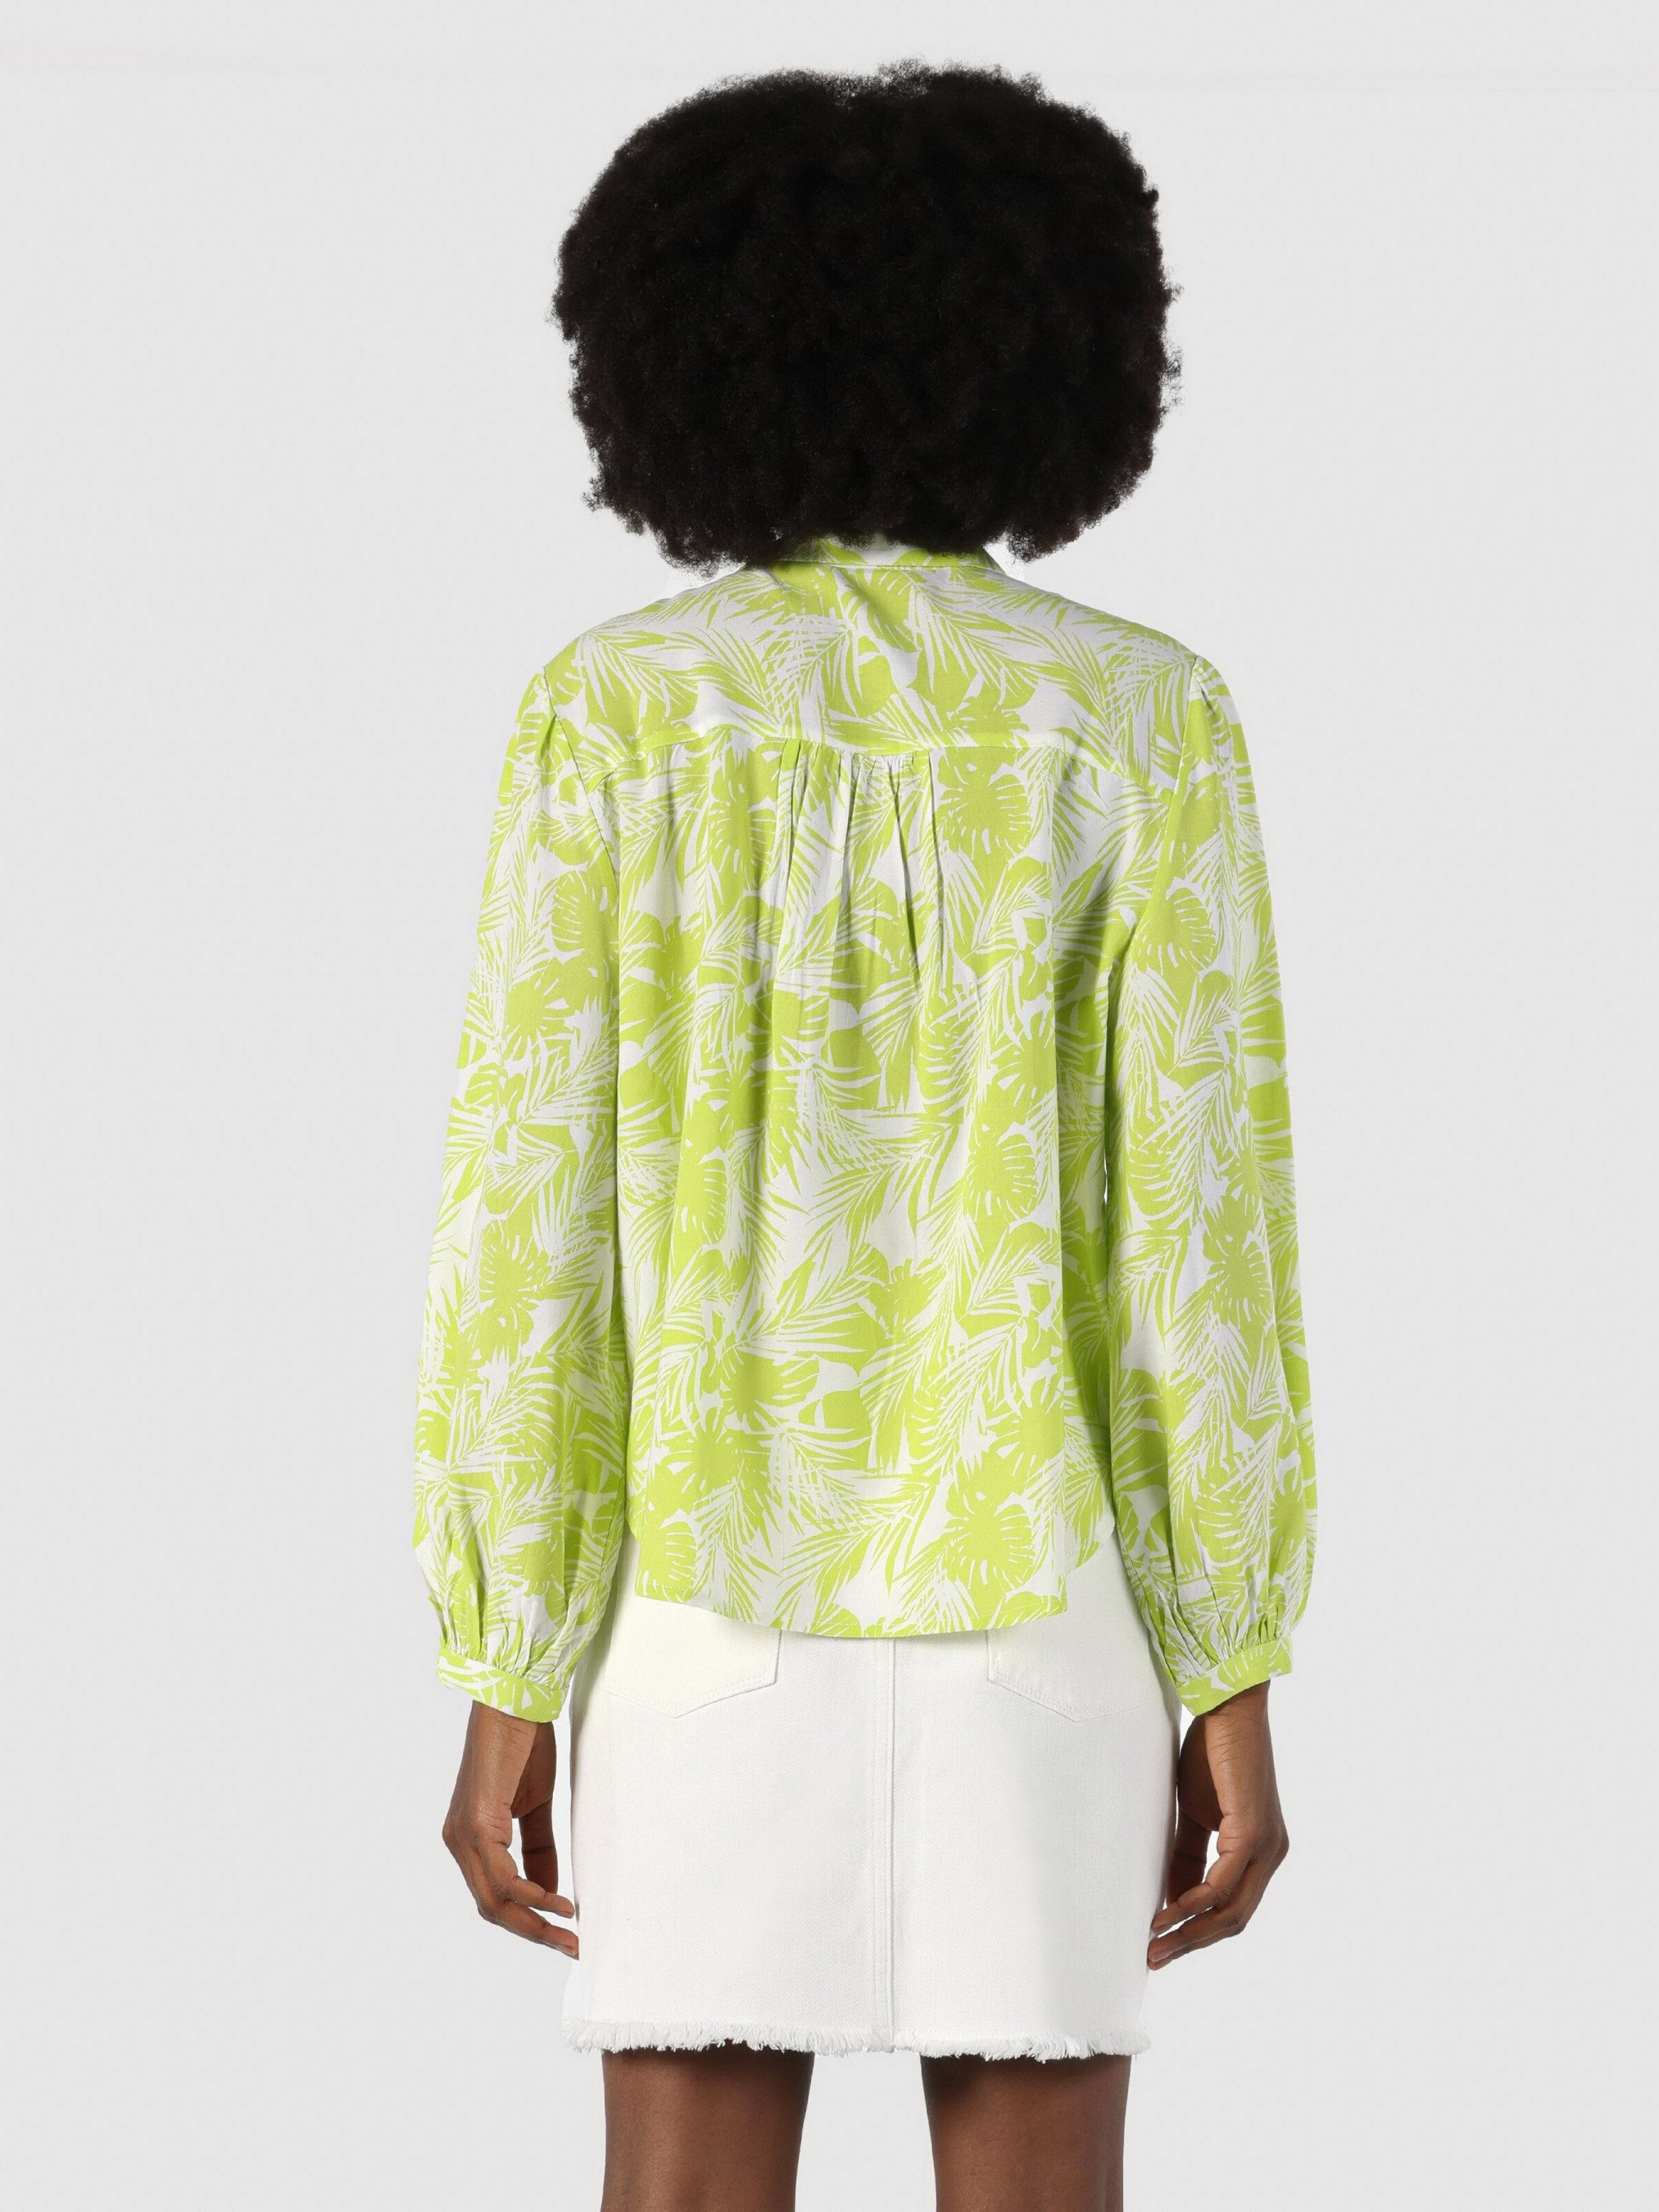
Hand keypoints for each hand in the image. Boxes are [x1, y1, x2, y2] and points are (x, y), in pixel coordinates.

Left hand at [442, 1702, 577, 1954]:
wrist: (515, 1703)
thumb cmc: (523, 1745)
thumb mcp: (534, 1806)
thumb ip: (538, 1849)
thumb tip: (548, 1892)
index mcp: (469, 1838)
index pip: (493, 1896)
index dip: (526, 1920)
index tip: (561, 1934)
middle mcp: (458, 1842)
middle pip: (491, 1908)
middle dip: (532, 1932)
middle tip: (569, 1947)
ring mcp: (463, 1836)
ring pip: (494, 1901)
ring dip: (534, 1922)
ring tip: (568, 1932)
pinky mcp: (476, 1825)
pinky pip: (503, 1878)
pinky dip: (532, 1895)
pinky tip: (557, 1901)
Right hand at [1148, 1682, 1287, 1967]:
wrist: (1227, 1709)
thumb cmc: (1211, 1754)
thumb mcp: (1195, 1814)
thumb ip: (1188, 1856)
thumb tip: (1172, 1899)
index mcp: (1260, 1852)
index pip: (1232, 1909)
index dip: (1197, 1932)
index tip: (1161, 1944)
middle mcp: (1272, 1855)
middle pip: (1233, 1921)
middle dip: (1191, 1943)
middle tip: (1153, 1958)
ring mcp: (1267, 1846)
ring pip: (1231, 1911)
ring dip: (1189, 1932)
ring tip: (1154, 1944)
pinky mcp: (1254, 1832)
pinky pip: (1223, 1884)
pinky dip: (1194, 1903)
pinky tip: (1167, 1913)